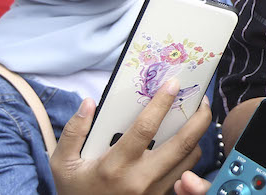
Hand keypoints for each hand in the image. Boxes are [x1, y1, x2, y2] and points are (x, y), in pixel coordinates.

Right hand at [51, 80, 209, 194]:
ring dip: (197, 136)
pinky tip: (187, 140)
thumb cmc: (75, 191)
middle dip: (198, 118)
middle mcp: (140, 179)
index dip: (162, 103)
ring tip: (197, 116)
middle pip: (181, 144)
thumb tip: (89, 103)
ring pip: (189, 158)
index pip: (145, 129)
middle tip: (202, 98)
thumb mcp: (63, 164)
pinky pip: (184, 172)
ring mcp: (154, 191)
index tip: (174, 83)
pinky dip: (189, 154)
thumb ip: (73, 132)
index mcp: (115, 166)